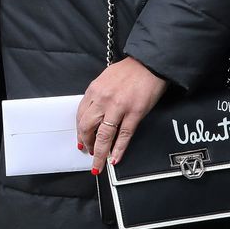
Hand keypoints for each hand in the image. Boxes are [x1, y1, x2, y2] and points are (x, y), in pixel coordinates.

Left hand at [76, 57, 167, 173]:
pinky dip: (118, 149)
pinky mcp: (135, 113)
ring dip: (99, 153)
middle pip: (87, 127)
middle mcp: (103, 100)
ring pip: (103, 136)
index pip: (81, 115)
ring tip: (98, 165)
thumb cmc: (129, 70)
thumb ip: (98, 95)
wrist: (149, 64)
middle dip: (86, 143)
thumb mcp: (106, 78)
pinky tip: (114, 158)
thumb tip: (94, 113)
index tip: (81, 140)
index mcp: (94, 90)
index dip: (80, 131)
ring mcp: (118, 108)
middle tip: (88, 152)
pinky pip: (124, 135)